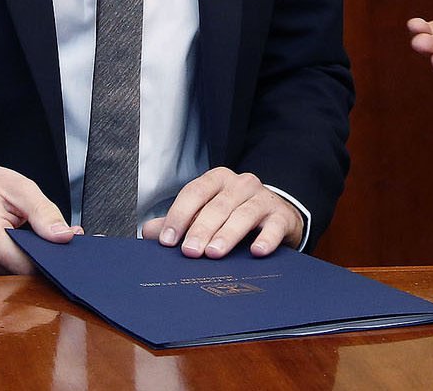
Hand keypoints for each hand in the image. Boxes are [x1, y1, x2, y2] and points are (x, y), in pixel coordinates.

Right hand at [0, 158, 78, 275]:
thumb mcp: (17, 186)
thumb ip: (43, 212)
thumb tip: (64, 236)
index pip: (30, 266)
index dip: (54, 259)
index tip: (70, 248)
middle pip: (23, 276)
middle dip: (46, 262)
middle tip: (59, 243)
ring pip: (15, 278)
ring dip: (32, 264)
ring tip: (39, 241)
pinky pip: (3, 274)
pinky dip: (18, 263)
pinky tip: (25, 248)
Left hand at [146, 168, 302, 258]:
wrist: (277, 216)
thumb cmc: (234, 215)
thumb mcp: (206, 214)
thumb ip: (180, 222)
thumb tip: (150, 232)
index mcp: (218, 180)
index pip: (195, 192)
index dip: (179, 215)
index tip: (167, 240)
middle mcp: (241, 184)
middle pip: (218, 205)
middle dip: (201, 229)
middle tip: (190, 252)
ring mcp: (264, 198)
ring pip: (244, 214)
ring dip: (228, 234)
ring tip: (214, 252)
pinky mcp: (282, 216)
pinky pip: (274, 226)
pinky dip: (266, 238)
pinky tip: (257, 251)